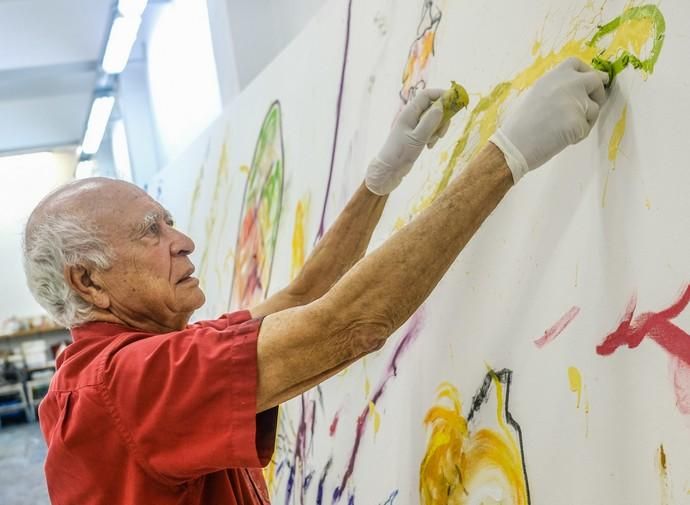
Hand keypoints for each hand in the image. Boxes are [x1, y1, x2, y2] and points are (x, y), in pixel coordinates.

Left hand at [366, 89, 444, 194]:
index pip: (427, 95)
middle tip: (442, 133)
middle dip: (442, 118)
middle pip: (432, 107)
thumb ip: (430, 121)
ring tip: (432, 142)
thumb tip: (441, 106)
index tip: (454, 102)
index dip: (441, 95)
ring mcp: (413, 125)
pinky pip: (429, 130)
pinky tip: (429, 146)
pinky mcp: (415, 135)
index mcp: (409, 112)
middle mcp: (411, 116)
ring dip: (437, 129)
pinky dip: (433, 136)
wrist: (388, 170)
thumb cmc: (400, 153)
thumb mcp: (417, 138)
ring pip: (432, 119)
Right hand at [490, 57, 608, 182]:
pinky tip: (559, 139)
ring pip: (594, 109)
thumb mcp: (536, 94)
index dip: (587, 72)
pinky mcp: (578, 121)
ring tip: (562, 129)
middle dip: (598, 92)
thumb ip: (557, 88)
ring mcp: (575, 102)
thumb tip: (580, 89)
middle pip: (596, 81)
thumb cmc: (520, 124)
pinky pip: (587, 128)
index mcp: (553, 76)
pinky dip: (578, 136)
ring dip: (585, 120)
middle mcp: (567, 84)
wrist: (514, 144)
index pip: (577, 64)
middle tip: (593, 104)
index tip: (590, 82)